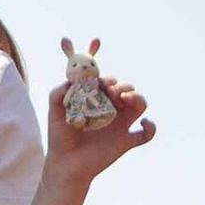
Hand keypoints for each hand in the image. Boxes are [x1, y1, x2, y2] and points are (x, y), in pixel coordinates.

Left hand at [46, 38, 155, 183]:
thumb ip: (57, 94)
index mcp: (96, 98)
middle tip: (109, 90)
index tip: (95, 41)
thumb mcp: (54, 113)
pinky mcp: (125, 141)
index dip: (100, 58)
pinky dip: (150, 127)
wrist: (66, 164)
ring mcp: (120, 124)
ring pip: (140, 104)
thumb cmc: (60, 137)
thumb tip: (69, 81)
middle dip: (120, 85)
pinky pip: (146, 134)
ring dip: (137, 97)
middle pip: (125, 88)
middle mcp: (111, 108)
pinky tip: (142, 123)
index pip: (102, 76)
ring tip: (124, 98)